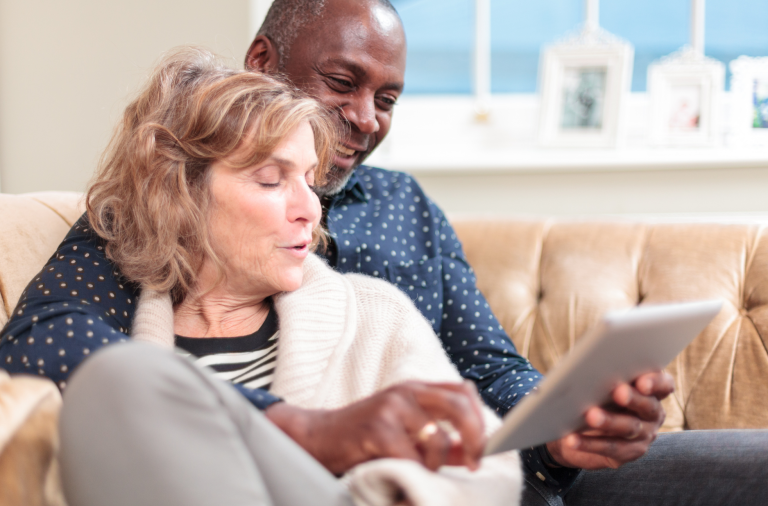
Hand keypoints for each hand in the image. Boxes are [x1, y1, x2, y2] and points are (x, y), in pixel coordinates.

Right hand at [265, 380, 486, 474]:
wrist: (318, 437)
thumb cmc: (363, 438)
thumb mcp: (403, 433)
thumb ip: (438, 440)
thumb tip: (471, 453)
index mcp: (416, 389)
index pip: (463, 392)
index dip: (480, 418)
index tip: (484, 448)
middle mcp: (406, 391)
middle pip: (459, 406)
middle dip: (475, 438)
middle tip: (473, 464)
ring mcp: (391, 406)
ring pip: (437, 438)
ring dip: (436, 464)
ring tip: (420, 472)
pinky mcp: (377, 427)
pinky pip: (411, 457)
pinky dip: (413, 472)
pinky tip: (401, 473)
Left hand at [546, 370, 673, 469]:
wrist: (581, 427)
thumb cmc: (595, 395)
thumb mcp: (602, 384)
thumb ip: (604, 376)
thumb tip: (589, 369)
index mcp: (651, 391)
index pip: (664, 385)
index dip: (656, 382)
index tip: (641, 381)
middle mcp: (653, 414)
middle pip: (648, 406)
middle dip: (633, 399)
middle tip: (618, 392)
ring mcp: (645, 435)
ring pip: (629, 427)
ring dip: (609, 421)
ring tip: (590, 416)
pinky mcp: (630, 452)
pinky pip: (611, 448)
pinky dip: (590, 443)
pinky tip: (573, 439)